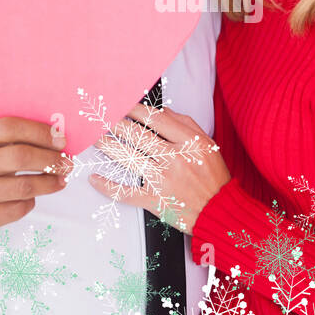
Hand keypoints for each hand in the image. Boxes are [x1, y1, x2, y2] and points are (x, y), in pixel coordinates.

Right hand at [0, 117, 72, 245]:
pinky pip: (18, 208)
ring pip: (24, 187)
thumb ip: (4, 141)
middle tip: (67, 162)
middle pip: (20, 157)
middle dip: (50, 159)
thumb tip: (53, 137)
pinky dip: (30, 202)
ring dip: (49, 183)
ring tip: (60, 180)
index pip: (8, 128)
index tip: (61, 139)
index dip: (39, 132)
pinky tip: (31, 198)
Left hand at [88, 103, 228, 234]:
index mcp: (188, 143)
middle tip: (101, 117)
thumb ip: (185, 124)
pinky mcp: (155, 200)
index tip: (122, 103)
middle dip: (115, 123)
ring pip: (127, 159)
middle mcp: (174, 159)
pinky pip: (126, 192)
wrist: (220, 211)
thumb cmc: (213, 178)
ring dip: (107, 147)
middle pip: (136, 135)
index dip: (134, 109)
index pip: (155, 119)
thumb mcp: (207, 144)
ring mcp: (163, 181)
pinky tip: (95, 178)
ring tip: (96, 138)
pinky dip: (108, 186)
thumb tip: (161, 111)